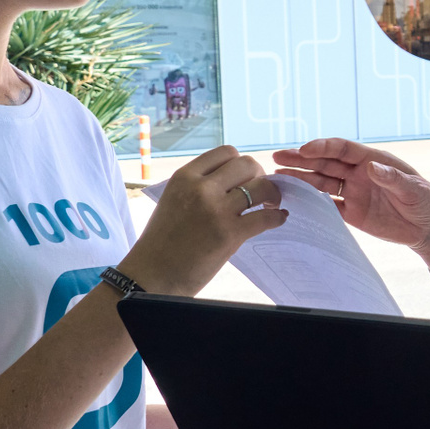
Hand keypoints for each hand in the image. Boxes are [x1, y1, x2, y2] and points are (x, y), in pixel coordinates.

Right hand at [119, 146, 285, 294]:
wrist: (152, 276)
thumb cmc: (162, 242)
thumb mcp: (173, 200)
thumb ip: (198, 186)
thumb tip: (232, 180)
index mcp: (184, 177)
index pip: (225, 152)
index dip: (240, 163)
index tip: (245, 176)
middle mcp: (200, 188)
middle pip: (247, 164)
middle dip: (259, 175)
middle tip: (260, 191)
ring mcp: (216, 210)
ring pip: (261, 186)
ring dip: (272, 193)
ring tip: (271, 204)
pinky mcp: (230, 233)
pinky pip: (266, 216)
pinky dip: (277, 217)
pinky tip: (277, 219)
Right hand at [273, 138, 429, 260]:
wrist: (429, 229)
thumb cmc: (427, 202)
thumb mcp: (414, 189)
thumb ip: (392, 179)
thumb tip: (371, 167)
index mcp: (372, 160)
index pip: (342, 149)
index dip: (322, 147)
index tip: (304, 149)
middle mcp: (358, 173)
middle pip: (325, 163)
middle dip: (302, 159)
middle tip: (278, 156)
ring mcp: (353, 192)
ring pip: (322, 182)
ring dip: (301, 178)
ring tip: (278, 176)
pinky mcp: (352, 212)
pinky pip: (327, 205)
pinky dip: (311, 202)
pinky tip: (294, 200)